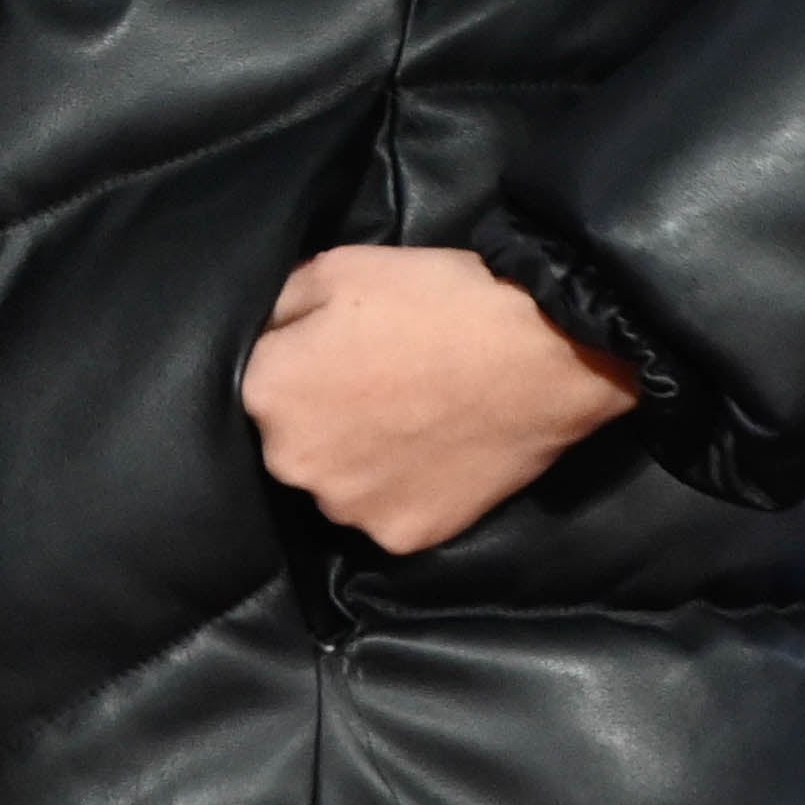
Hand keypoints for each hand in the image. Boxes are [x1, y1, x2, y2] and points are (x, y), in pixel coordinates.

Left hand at [242, 243, 638, 557]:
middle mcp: (293, 463)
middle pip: (295, 438)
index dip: (303, 358)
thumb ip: (280, 307)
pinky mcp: (402, 538)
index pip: (262, 379)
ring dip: (360, 458)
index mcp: (267, 392)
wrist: (542, 354)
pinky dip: (405, 490)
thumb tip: (266, 333)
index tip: (342, 348)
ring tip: (412, 419)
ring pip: (338, 482)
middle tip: (380, 383)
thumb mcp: (338, 266)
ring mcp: (349, 508)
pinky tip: (435, 454)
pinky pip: (388, 513)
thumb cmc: (436, 300)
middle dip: (323, 414)